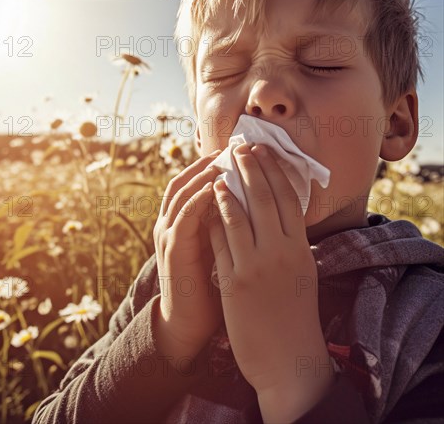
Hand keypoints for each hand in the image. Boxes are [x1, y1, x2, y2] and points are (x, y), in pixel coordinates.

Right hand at [153, 150, 223, 349]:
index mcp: (180, 222)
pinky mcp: (172, 249)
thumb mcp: (216, 246)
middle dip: (204, 163)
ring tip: (223, 161)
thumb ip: (222, 223)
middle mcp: (169, 223)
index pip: (191, 183)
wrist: (189, 322)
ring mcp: (167, 235)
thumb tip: (245, 198)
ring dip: (201, 175)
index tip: (234, 153)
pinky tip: (214, 189)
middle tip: (228, 149)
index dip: (209, 165)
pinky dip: (197, 200)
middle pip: (182, 181)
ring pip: (181, 193)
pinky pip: (183, 217)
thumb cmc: (209, 284)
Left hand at [207, 143, 333, 419]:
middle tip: (241, 147)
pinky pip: (222, 242)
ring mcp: (258, 267)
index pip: (288, 200)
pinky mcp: (236, 283)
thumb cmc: (295, 314)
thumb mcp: (300, 272)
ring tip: (220, 168)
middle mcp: (282, 253)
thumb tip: (277, 210)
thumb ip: (290, 241)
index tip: (264, 151)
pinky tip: (207, 203)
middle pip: (265, 200)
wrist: (290, 360)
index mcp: (301, 249)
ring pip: (240, 216)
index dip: (275, 171)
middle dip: (252, 169)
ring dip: (229, 189)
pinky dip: (214, 218)